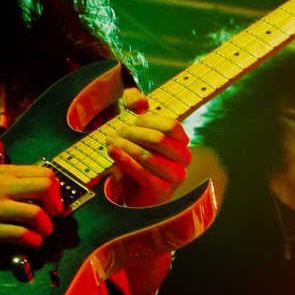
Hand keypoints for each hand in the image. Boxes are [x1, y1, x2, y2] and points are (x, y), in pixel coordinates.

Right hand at [0, 164, 60, 249]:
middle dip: (56, 205)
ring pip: (36, 214)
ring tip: (42, 232)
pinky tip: (30, 242)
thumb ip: (11, 179)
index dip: (55, 188)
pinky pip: (21, 235)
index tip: (52, 200)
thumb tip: (39, 186)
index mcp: (3, 172)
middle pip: (45, 188)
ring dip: (46, 227)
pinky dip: (32, 241)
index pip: (44, 173)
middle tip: (52, 216)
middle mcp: (1, 187)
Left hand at [101, 88, 190, 205]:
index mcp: (183, 144)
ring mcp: (176, 176)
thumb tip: (135, 98)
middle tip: (114, 134)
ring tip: (110, 143)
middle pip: (158, 139)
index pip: (171, 126)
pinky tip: (112, 152)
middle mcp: (184, 160)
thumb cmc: (140, 161)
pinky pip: (141, 172)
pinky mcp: (162, 190)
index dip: (148, 121)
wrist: (140, 196)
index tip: (130, 122)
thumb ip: (137, 108)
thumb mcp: (139, 132)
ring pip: (147, 156)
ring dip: (125, 147)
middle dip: (132, 134)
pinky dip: (124, 160)